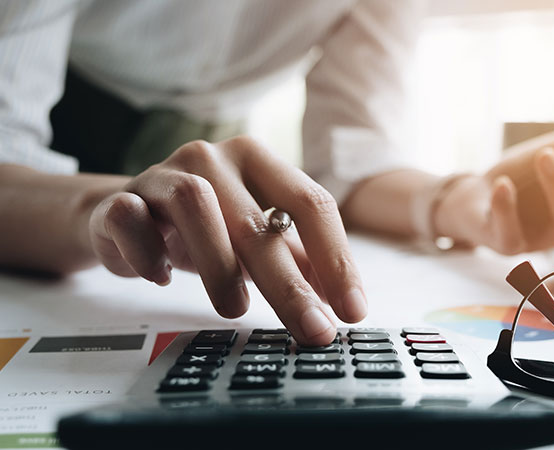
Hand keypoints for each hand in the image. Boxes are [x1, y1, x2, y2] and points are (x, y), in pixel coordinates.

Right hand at [86, 136, 365, 344]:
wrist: (124, 215)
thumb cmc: (204, 228)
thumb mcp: (256, 239)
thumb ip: (297, 261)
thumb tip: (340, 302)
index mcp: (259, 161)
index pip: (312, 203)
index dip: (336, 259)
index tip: (351, 310)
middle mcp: (214, 158)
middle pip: (257, 220)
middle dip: (290, 284)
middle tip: (311, 328)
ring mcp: (163, 172)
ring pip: (195, 205)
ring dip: (219, 265)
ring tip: (236, 309)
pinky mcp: (119, 198)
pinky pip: (130, 218)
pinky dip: (148, 253)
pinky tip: (160, 276)